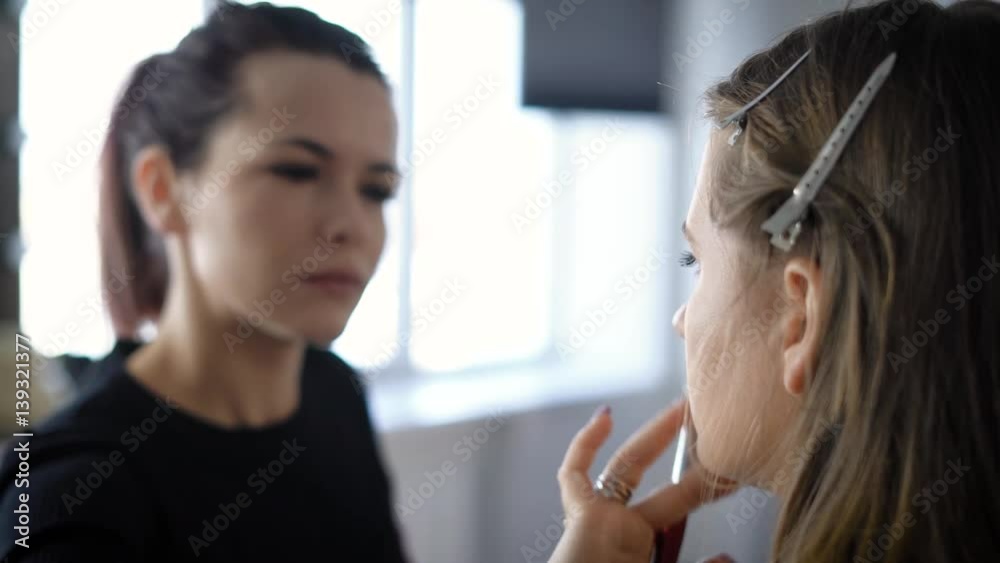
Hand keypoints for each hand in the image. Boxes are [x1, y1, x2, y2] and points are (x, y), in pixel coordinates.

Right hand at [549, 400, 737, 562]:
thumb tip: (728, 557)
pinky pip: (575, 474)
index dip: (700, 487)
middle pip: (658, 482)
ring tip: (683, 408)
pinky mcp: (581, 516)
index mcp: (639, 545)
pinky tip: (605, 416)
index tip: (725, 473)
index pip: (675, 505)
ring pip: (627, 467)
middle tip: (711, 424)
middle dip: (687, 455)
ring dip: (655, 435)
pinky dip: (584, 446)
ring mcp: (598, 518)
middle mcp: (619, 528)